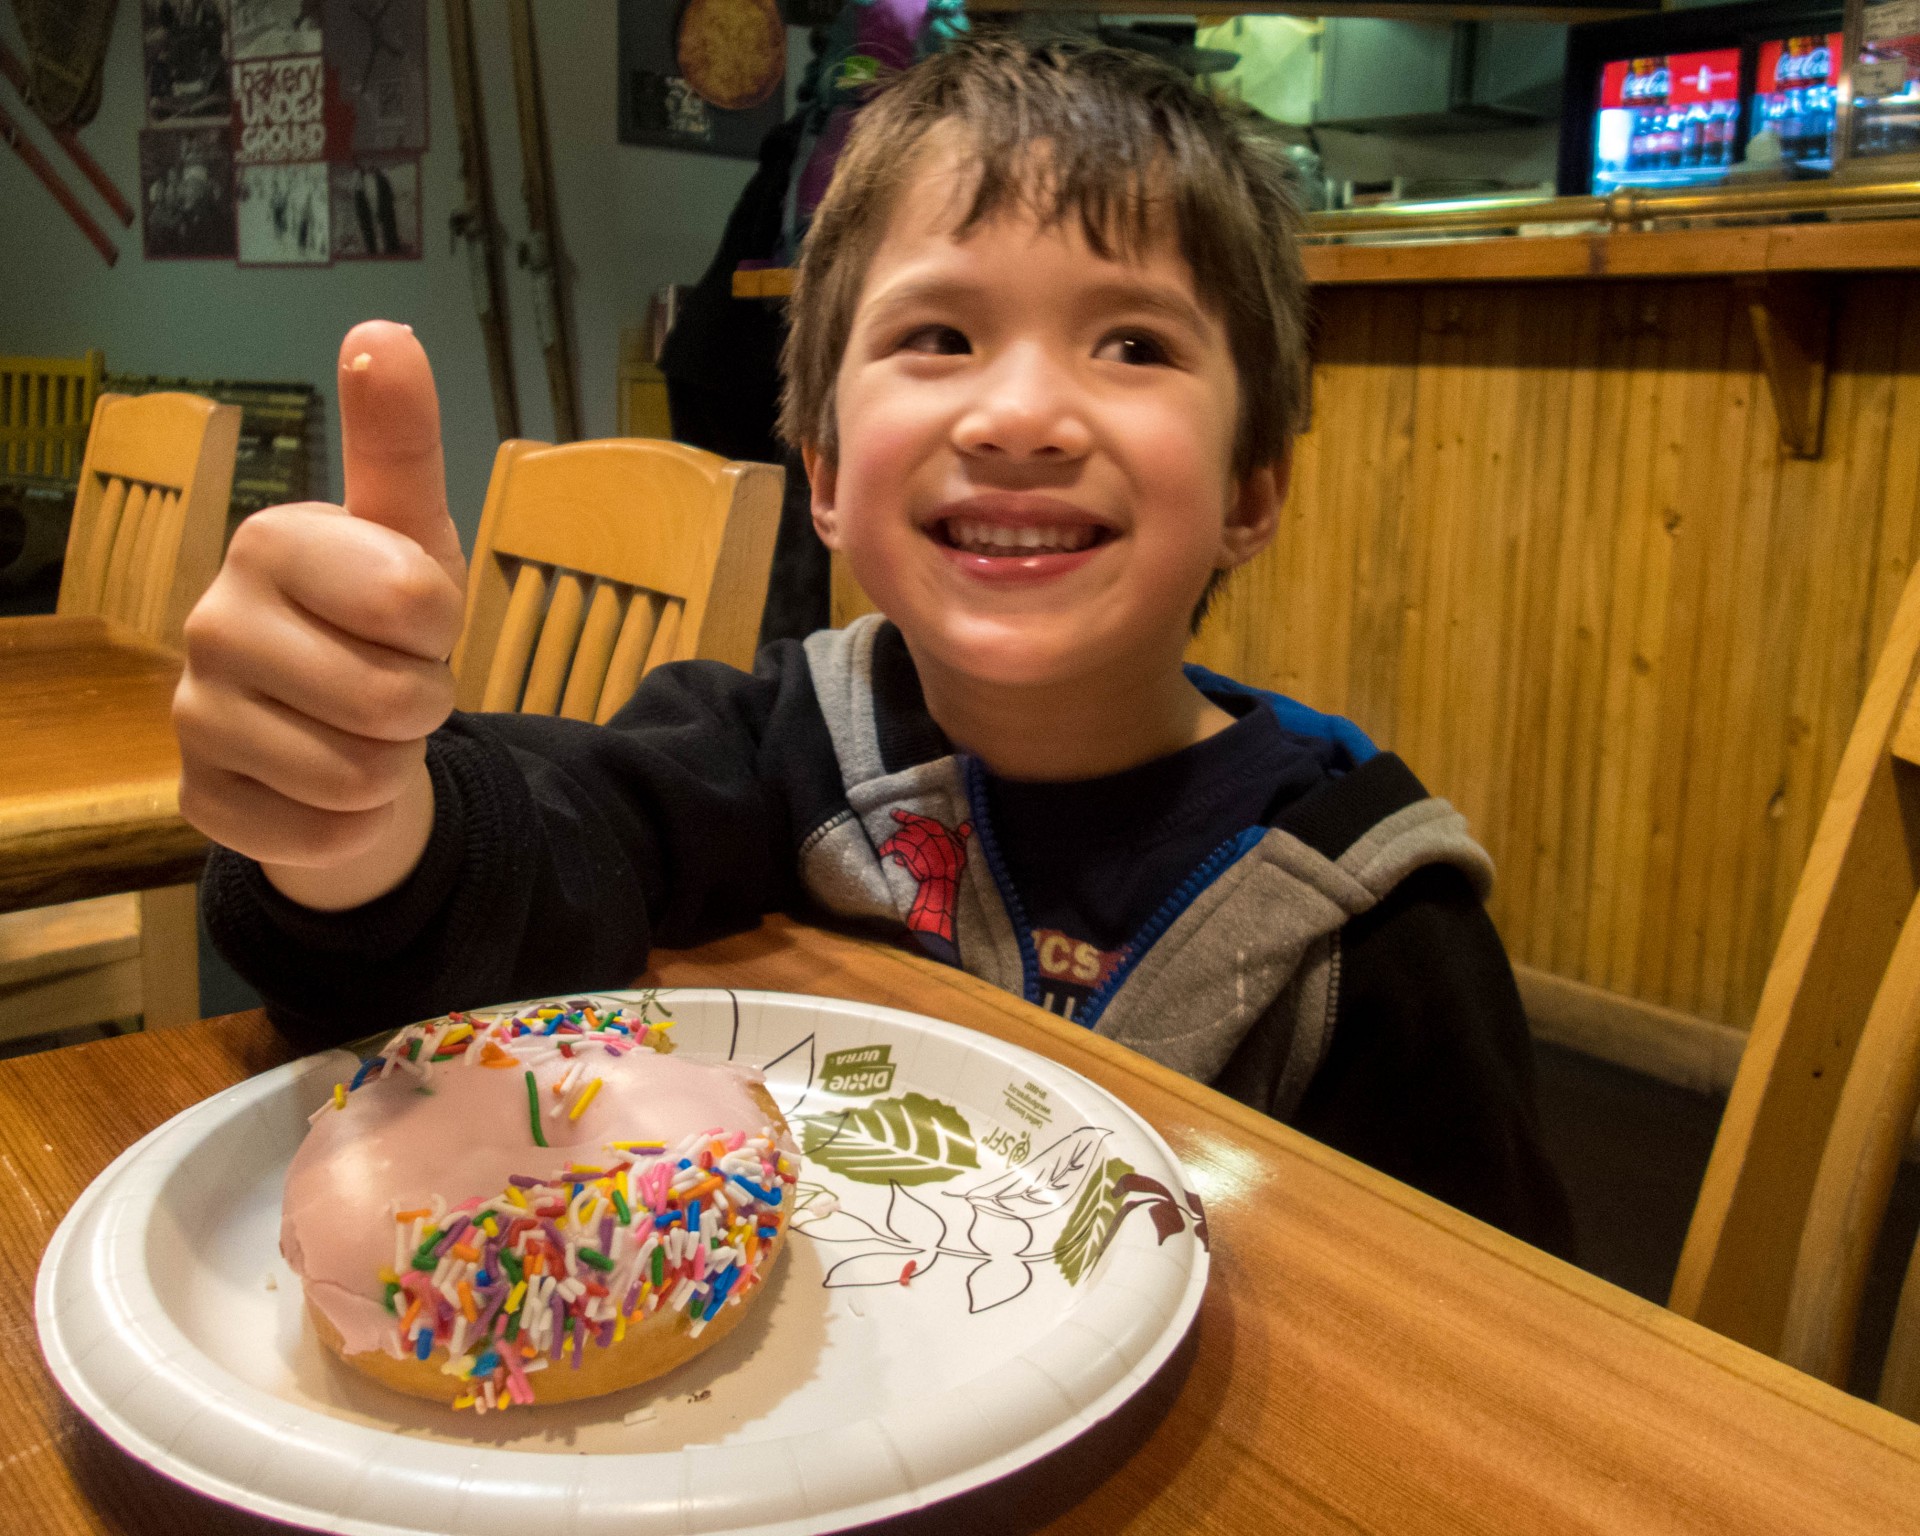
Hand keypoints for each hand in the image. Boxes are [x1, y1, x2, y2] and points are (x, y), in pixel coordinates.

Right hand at [173, 321, 467, 909]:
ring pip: (358, 776)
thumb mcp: (413, 534)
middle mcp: (212, 622)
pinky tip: (324, 789)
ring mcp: (195, 716)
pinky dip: (352, 825)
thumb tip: (382, 329)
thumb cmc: (382, 623)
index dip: (442, 627)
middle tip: (394, 684)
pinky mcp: (202, 802)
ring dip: (389, 765)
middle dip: (421, 705)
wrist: (342, 734)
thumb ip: (400, 441)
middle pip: (392, 701)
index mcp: (271, 542)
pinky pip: (323, 834)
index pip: (412, 602)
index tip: (415, 618)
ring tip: (360, 732)